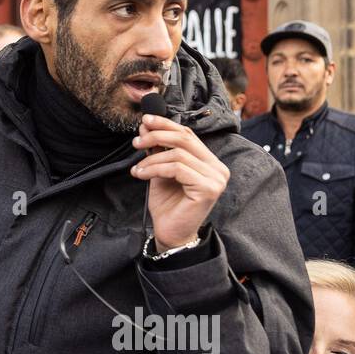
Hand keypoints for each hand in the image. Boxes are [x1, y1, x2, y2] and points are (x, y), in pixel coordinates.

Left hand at [131, 113, 229, 249]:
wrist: (170, 233)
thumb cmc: (168, 204)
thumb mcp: (160, 171)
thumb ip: (157, 149)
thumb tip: (146, 125)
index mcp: (209, 162)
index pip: (188, 134)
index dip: (166, 124)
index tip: (145, 120)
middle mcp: (218, 168)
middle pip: (185, 139)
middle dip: (157, 136)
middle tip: (136, 141)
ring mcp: (216, 179)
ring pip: (178, 154)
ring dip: (152, 158)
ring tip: (137, 168)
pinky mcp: (208, 189)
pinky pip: (177, 169)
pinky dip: (155, 168)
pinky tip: (141, 175)